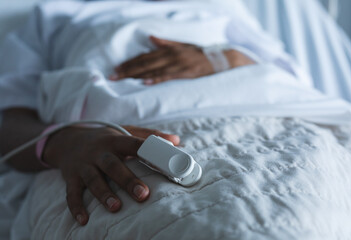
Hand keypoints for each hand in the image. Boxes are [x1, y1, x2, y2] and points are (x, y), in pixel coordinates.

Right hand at [43, 125, 179, 225]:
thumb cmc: (104, 138)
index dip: (146, 150)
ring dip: (104, 194)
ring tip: (116, 207)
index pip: (133, 143)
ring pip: (93, 180)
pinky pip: (71, 193)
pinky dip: (76, 207)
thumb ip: (148, 135)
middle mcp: (98, 152)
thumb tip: (177, 140)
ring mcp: (83, 165)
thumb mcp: (124, 130)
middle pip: (113, 165)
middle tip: (143, 194)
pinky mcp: (71, 177)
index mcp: (114, 140)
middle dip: (127, 180)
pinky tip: (84, 220)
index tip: (162, 161)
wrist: (68, 140)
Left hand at [110, 36, 254, 84]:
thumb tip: (151, 37)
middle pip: (144, 63)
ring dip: (136, 75)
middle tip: (112, 76)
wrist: (219, 58)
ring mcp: (177, 63)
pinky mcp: (185, 72)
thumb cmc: (199, 53)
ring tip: (122, 79)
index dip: (130, 62)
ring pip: (153, 69)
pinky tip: (146, 82)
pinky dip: (157, 79)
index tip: (117, 68)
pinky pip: (168, 76)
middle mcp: (170, 54)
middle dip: (127, 70)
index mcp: (168, 49)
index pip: (145, 56)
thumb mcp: (182, 45)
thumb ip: (165, 42)